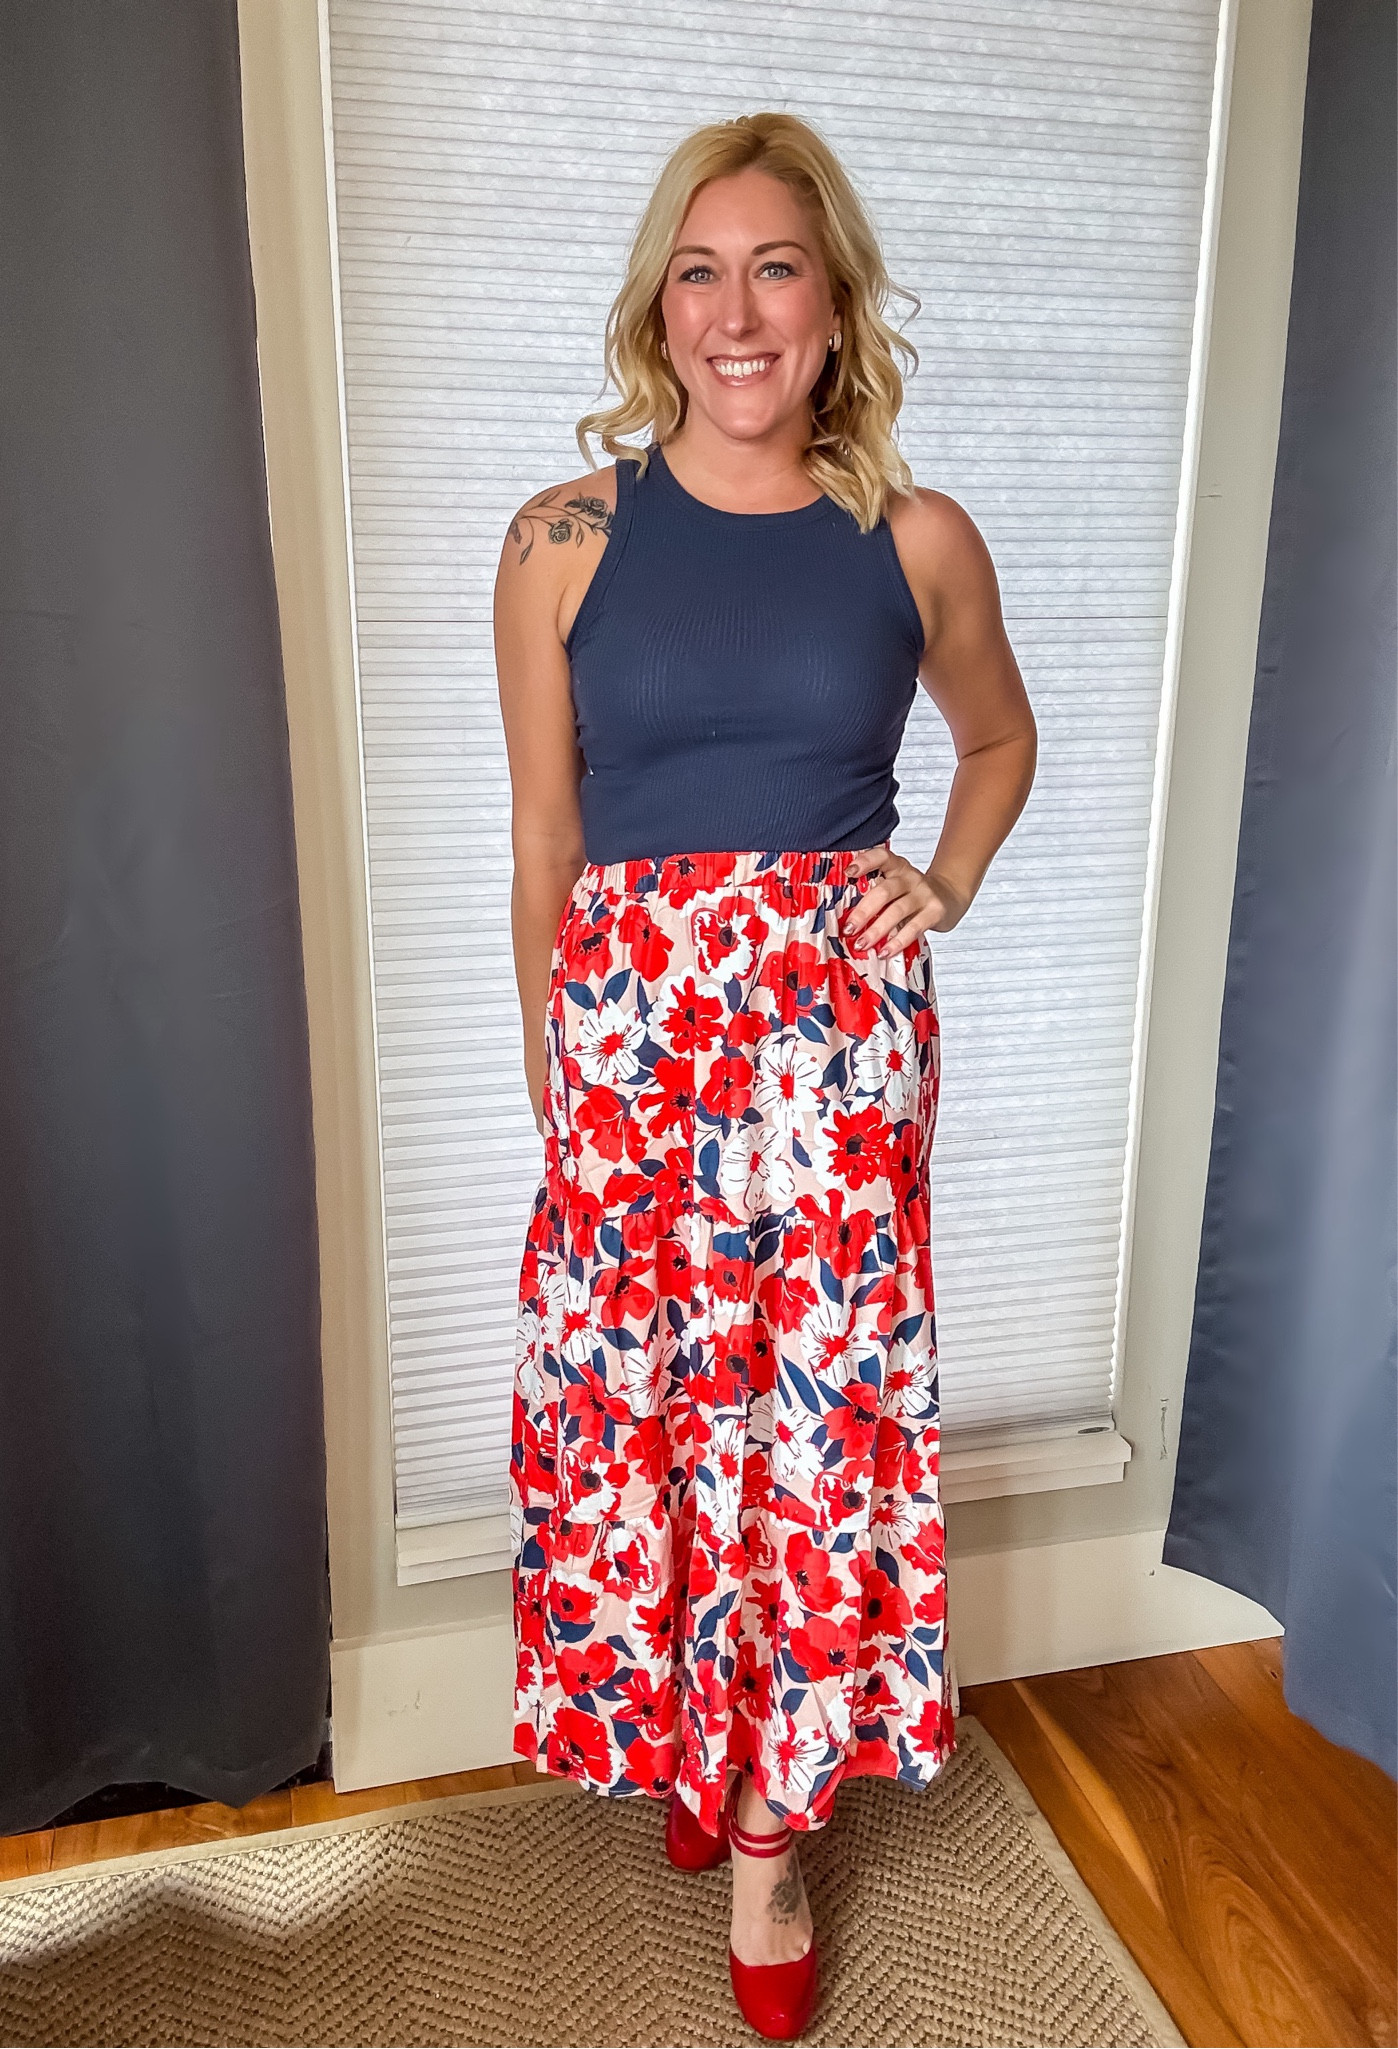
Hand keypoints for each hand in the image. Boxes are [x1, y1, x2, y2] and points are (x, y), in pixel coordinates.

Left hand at [841, 846, 956, 956]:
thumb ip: (876, 893)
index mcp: (896, 867)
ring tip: (862, 943)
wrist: (949, 896)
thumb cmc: (912, 894)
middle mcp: (910, 877)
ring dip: (877, 930)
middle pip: (884, 891)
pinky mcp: (935, 911)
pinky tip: (885, 951)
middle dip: (863, 911)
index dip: (865, 862)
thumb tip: (844, 918)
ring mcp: (923, 894)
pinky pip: (914, 928)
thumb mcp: (896, 885)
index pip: (881, 856)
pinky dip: (897, 941)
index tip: (848, 873)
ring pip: (897, 911)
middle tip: (849, 928)